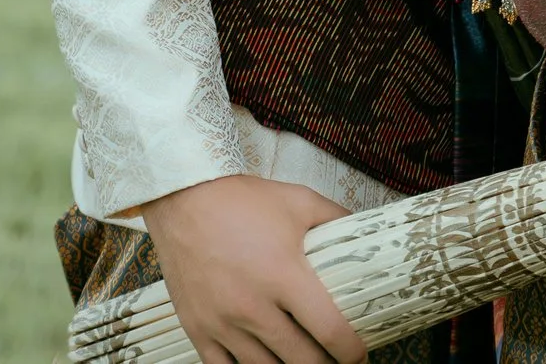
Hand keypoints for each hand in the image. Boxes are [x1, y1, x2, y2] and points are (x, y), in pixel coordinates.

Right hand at [141, 174, 365, 362]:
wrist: (183, 198)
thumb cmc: (242, 200)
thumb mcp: (298, 201)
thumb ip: (335, 220)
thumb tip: (362, 234)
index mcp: (284, 276)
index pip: (329, 331)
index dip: (351, 352)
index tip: (359, 355)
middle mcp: (253, 306)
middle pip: (302, 360)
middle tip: (335, 360)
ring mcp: (223, 323)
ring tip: (302, 361)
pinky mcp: (198, 329)